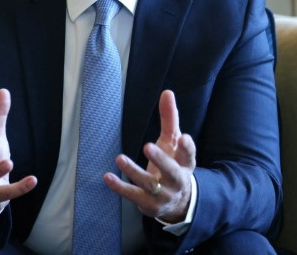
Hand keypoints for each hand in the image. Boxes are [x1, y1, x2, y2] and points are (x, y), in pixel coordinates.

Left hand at [104, 90, 196, 222]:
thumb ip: (169, 118)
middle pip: (171, 171)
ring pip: (149, 184)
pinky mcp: (148, 204)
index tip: (183, 137)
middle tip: (148, 146)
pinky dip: (119, 187)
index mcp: (185, 164)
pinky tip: (107, 177)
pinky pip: (132, 195)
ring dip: (134, 171)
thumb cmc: (172, 164)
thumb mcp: (172, 142)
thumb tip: (167, 92)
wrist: (176, 202)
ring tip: (119, 158)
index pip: (189, 155)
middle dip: (160, 159)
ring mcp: (162, 194)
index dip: (187, 147)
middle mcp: (176, 180)